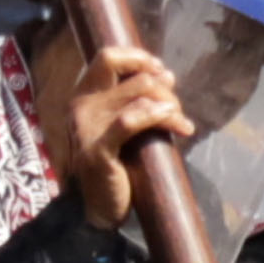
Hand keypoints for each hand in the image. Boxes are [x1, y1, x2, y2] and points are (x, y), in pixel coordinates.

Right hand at [46, 43, 191, 232]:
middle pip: (135, 78)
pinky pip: (131, 121)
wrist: (100, 206)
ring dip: (170, 106)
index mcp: (84, 96)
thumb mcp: (124, 124)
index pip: (107, 56)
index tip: (162, 71)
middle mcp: (80, 106)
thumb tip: (166, 74)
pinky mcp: (97, 149)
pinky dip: (159, 117)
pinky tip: (179, 125)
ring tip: (183, 124)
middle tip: (177, 109)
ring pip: (139, 96)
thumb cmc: (118, 163)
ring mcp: (86, 127)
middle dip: (165, 90)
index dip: (139, 58)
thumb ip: (136, 99)